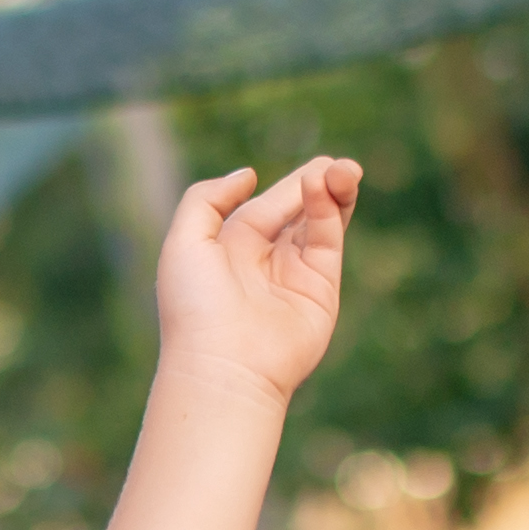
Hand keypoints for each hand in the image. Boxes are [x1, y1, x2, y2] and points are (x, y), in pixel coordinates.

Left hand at [156, 155, 357, 403]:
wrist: (224, 366)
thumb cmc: (194, 306)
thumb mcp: (184, 241)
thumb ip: (206, 199)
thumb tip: (248, 174)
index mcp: (230, 250)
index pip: (265, 207)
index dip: (286, 186)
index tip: (307, 165)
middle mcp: (265, 262)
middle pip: (298, 212)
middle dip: (316, 185)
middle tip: (335, 163)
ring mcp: (295, 276)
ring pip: (320, 223)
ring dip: (333, 194)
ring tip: (345, 169)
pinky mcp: (321, 290)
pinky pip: (327, 241)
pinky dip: (331, 213)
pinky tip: (328, 189)